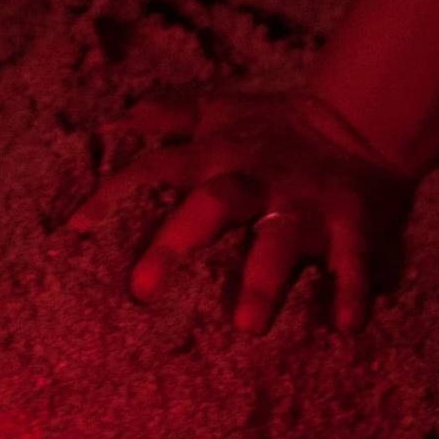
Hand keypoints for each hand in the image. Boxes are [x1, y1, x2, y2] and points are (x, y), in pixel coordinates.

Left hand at [66, 87, 414, 334]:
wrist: (363, 120)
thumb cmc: (278, 127)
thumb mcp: (223, 110)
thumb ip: (173, 114)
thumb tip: (121, 120)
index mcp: (219, 153)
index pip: (155, 169)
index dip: (114, 195)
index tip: (75, 232)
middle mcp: (256, 177)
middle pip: (211, 205)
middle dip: (178, 244)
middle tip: (142, 293)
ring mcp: (305, 201)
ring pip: (279, 239)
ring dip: (263, 280)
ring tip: (247, 326)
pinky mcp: (353, 222)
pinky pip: (354, 258)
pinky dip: (352, 289)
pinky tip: (346, 327)